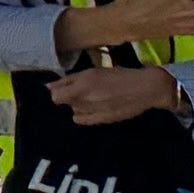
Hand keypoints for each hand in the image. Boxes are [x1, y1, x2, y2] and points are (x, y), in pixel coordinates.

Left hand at [50, 59, 187, 127]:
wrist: (145, 88)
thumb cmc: (119, 76)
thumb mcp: (92, 72)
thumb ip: (69, 80)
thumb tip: (48, 87)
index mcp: (83, 84)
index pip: (55, 96)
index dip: (58, 92)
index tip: (64, 89)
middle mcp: (86, 98)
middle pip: (64, 103)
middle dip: (68, 97)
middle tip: (80, 92)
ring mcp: (95, 110)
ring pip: (74, 110)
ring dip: (78, 106)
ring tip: (93, 99)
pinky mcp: (104, 119)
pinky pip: (83, 120)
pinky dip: (84, 116)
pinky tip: (93, 109)